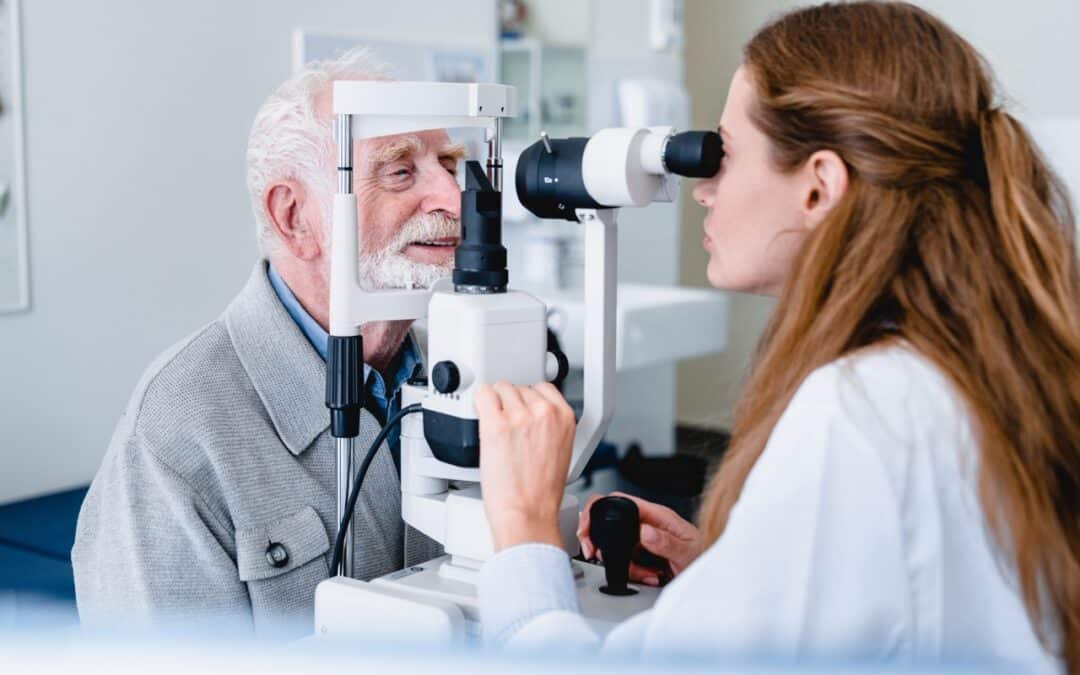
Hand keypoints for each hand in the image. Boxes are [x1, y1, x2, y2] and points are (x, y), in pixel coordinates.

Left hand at [476, 381, 576, 551]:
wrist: (527, 514)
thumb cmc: (540, 493)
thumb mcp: (559, 450)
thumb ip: (548, 426)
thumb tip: (529, 414)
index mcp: (564, 417)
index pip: (542, 387)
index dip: (528, 400)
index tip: (521, 411)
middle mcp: (544, 412)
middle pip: (519, 388)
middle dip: (511, 405)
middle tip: (507, 430)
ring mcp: (519, 416)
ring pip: (500, 389)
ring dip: (495, 405)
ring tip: (496, 430)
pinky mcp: (495, 424)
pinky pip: (483, 394)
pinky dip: (479, 402)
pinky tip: (480, 416)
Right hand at [576, 492, 702, 585]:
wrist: (715, 575)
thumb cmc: (706, 555)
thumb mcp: (688, 551)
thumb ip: (666, 542)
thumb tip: (644, 531)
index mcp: (656, 514)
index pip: (619, 500)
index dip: (598, 509)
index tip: (587, 526)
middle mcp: (647, 524)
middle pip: (609, 523)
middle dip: (599, 539)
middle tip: (594, 552)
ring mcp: (643, 540)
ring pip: (616, 547)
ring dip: (626, 565)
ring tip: (647, 573)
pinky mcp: (643, 556)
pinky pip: (626, 563)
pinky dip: (634, 573)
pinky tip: (651, 576)